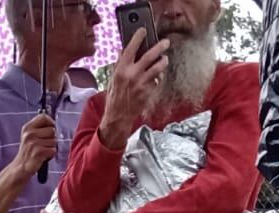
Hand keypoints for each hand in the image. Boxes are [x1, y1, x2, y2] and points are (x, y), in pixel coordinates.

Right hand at [11, 114, 57, 177]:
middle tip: (43, 145)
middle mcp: (29, 134)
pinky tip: (43, 157)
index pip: (44, 117)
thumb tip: (55, 123)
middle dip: (51, 138)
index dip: (50, 122)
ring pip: (54, 141)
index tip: (50, 129)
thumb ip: (39, 128)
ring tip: (42, 152)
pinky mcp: (39, 152)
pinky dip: (51, 155)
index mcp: (27, 128)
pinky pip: (53, 150)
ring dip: (51, 147)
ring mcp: (33, 143)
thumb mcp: (29, 136)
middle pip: (52, 129)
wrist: (20, 168)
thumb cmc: (28, 152)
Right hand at [98, 31, 170, 150]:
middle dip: (160, 47)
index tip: (143, 30)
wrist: (118, 117)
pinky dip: (157, 78)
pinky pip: (157, 80)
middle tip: (165, 43)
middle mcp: (132, 75)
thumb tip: (122, 51)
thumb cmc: (114, 98)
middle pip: (150, 56)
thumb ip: (119, 65)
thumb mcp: (112, 80)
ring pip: (158, 67)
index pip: (130, 49)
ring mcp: (142, 84)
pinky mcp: (149, 91)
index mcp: (121, 70)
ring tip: (164, 60)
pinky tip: (154, 78)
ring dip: (163, 61)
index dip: (138, 37)